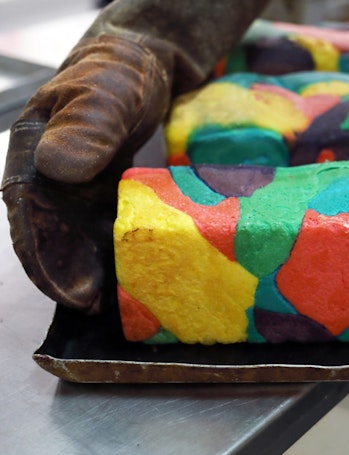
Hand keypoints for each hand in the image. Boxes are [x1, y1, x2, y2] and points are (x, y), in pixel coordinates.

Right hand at [2, 35, 171, 312]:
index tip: (66, 292)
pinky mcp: (107, 196)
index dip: (44, 258)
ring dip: (92, 273)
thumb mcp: (104, 93)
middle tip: (90, 310)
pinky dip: (116, 254)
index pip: (29, 216)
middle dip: (68, 278)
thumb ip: (85, 124)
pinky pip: (107, 230)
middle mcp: (53, 182)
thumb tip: (56, 167)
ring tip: (110, 306)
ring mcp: (81, 192)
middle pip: (52, 237)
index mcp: (35, 157)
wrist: (141, 72)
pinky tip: (131, 275)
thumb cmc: (116, 77)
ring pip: (79, 240)